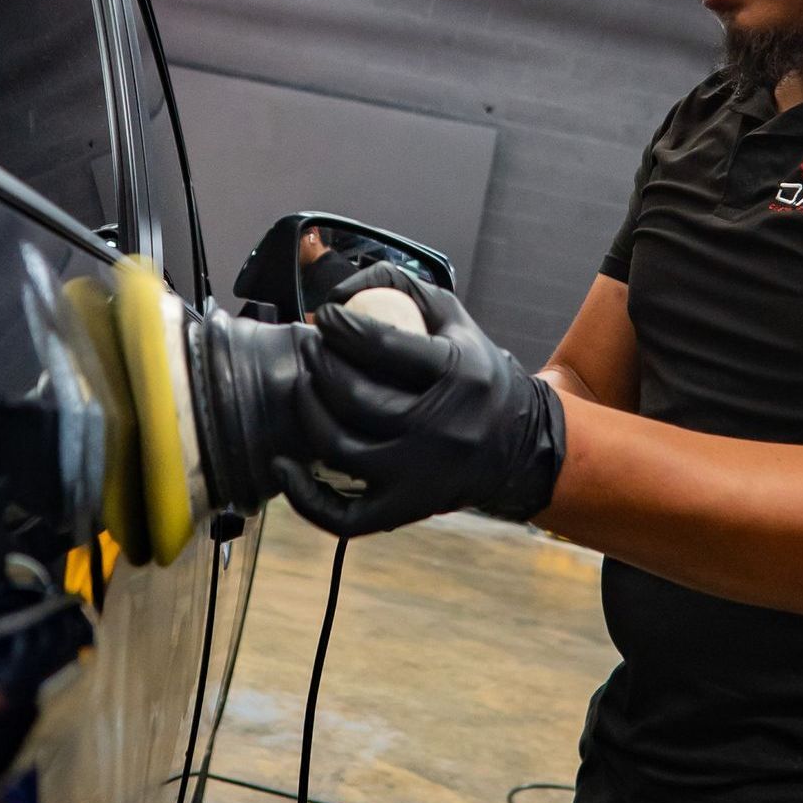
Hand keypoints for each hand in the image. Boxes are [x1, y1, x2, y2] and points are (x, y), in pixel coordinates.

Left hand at [271, 266, 565, 538]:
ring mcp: (419, 475)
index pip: (383, 345)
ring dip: (307, 411)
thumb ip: (402, 288)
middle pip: (354, 396)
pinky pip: (343, 515)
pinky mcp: (405, 509)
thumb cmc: (474, 374)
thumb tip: (341, 289)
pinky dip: (304, 495)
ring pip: (340, 447)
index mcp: (457, 375)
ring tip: (303, 385)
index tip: (326, 316)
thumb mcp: (455, 320)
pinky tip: (285, 463)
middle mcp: (440, 429)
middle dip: (319, 364)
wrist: (518, 446)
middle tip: (311, 347)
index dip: (342, 326)